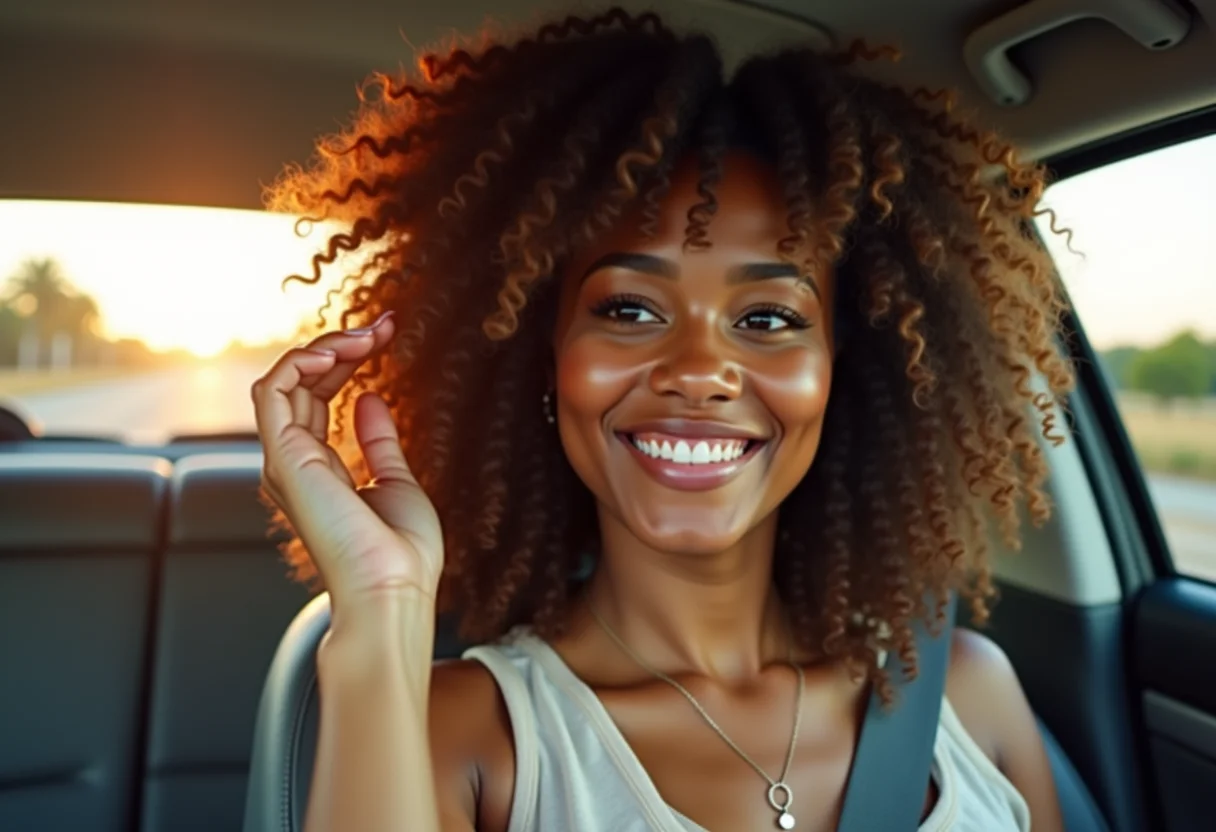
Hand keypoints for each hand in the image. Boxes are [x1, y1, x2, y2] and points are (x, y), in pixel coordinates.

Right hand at [253, 312, 442, 609]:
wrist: (393, 590)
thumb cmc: (400, 554)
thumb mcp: (396, 481)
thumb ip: (378, 441)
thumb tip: (371, 398)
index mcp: (319, 469)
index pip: (318, 395)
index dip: (348, 360)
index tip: (386, 335)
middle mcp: (295, 462)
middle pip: (301, 382)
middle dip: (340, 345)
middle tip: (382, 326)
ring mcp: (285, 460)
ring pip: (283, 379)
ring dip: (325, 347)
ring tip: (368, 336)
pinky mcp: (284, 458)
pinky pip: (273, 390)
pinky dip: (302, 362)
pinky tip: (342, 352)